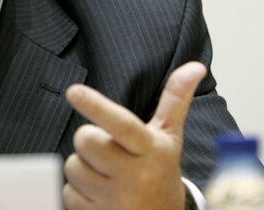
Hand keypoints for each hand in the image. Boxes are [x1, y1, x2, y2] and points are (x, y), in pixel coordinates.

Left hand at [63, 62, 206, 208]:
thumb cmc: (160, 171)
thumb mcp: (169, 137)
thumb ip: (175, 99)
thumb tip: (195, 66)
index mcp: (150, 150)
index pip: (121, 124)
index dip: (96, 106)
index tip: (74, 91)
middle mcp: (134, 176)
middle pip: (85, 140)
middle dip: (90, 140)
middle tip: (108, 149)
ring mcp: (115, 200)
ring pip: (73, 166)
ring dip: (83, 167)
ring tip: (107, 175)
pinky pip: (68, 192)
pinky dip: (79, 191)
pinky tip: (100, 194)